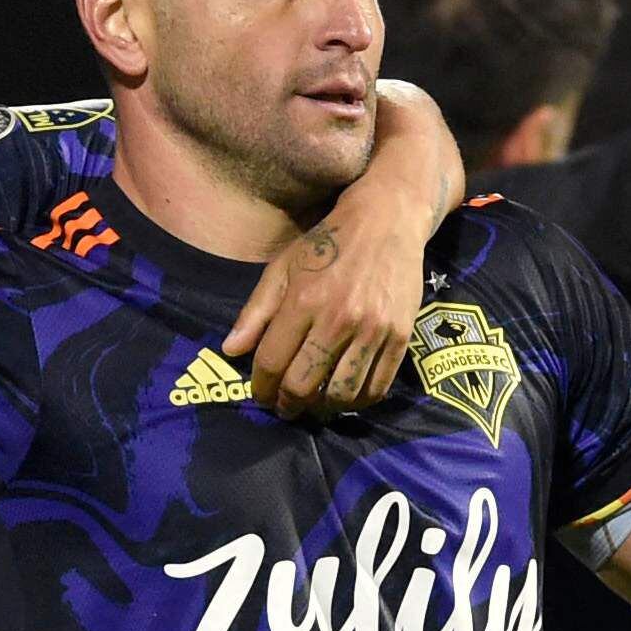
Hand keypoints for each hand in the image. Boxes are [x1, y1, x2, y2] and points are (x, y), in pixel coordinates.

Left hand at [228, 198, 421, 415]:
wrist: (386, 221)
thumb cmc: (327, 244)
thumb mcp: (282, 268)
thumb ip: (255, 311)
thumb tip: (230, 351)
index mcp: (304, 301)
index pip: (272, 361)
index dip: (261, 387)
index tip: (261, 393)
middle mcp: (339, 319)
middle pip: (304, 385)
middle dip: (287, 404)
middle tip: (284, 405)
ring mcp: (373, 331)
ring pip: (341, 395)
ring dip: (322, 409)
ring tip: (314, 404)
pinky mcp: (400, 338)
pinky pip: (376, 389)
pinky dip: (356, 402)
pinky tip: (344, 396)